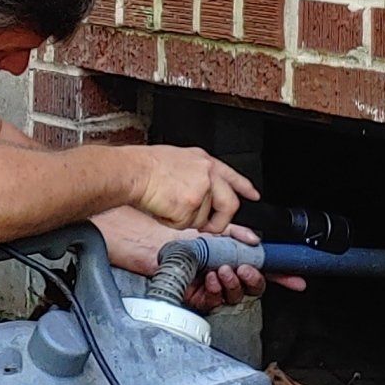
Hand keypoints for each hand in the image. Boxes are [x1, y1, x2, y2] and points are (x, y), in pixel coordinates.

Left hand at [94, 209, 304, 310]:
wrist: (135, 233)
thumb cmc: (164, 227)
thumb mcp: (204, 229)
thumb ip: (232, 235)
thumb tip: (255, 240)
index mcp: (225, 254)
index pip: (258, 267)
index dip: (278, 275)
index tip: (297, 279)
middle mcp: (217, 272)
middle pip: (249, 286)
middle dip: (251, 278)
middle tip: (243, 268)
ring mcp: (204, 285)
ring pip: (233, 295)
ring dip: (232, 283)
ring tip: (222, 270)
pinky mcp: (190, 295)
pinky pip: (212, 301)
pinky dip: (215, 290)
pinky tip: (210, 278)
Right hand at [128, 143, 255, 232]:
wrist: (131, 171)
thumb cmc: (145, 165)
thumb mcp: (178, 159)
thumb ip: (196, 173)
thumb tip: (203, 192)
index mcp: (204, 161)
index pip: (232, 176)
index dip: (244, 188)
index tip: (253, 195)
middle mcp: (207, 174)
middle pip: (229, 205)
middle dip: (220, 221)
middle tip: (208, 226)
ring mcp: (201, 190)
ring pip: (202, 219)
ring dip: (184, 220)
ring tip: (167, 203)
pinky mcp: (191, 206)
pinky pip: (185, 225)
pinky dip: (172, 222)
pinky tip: (162, 208)